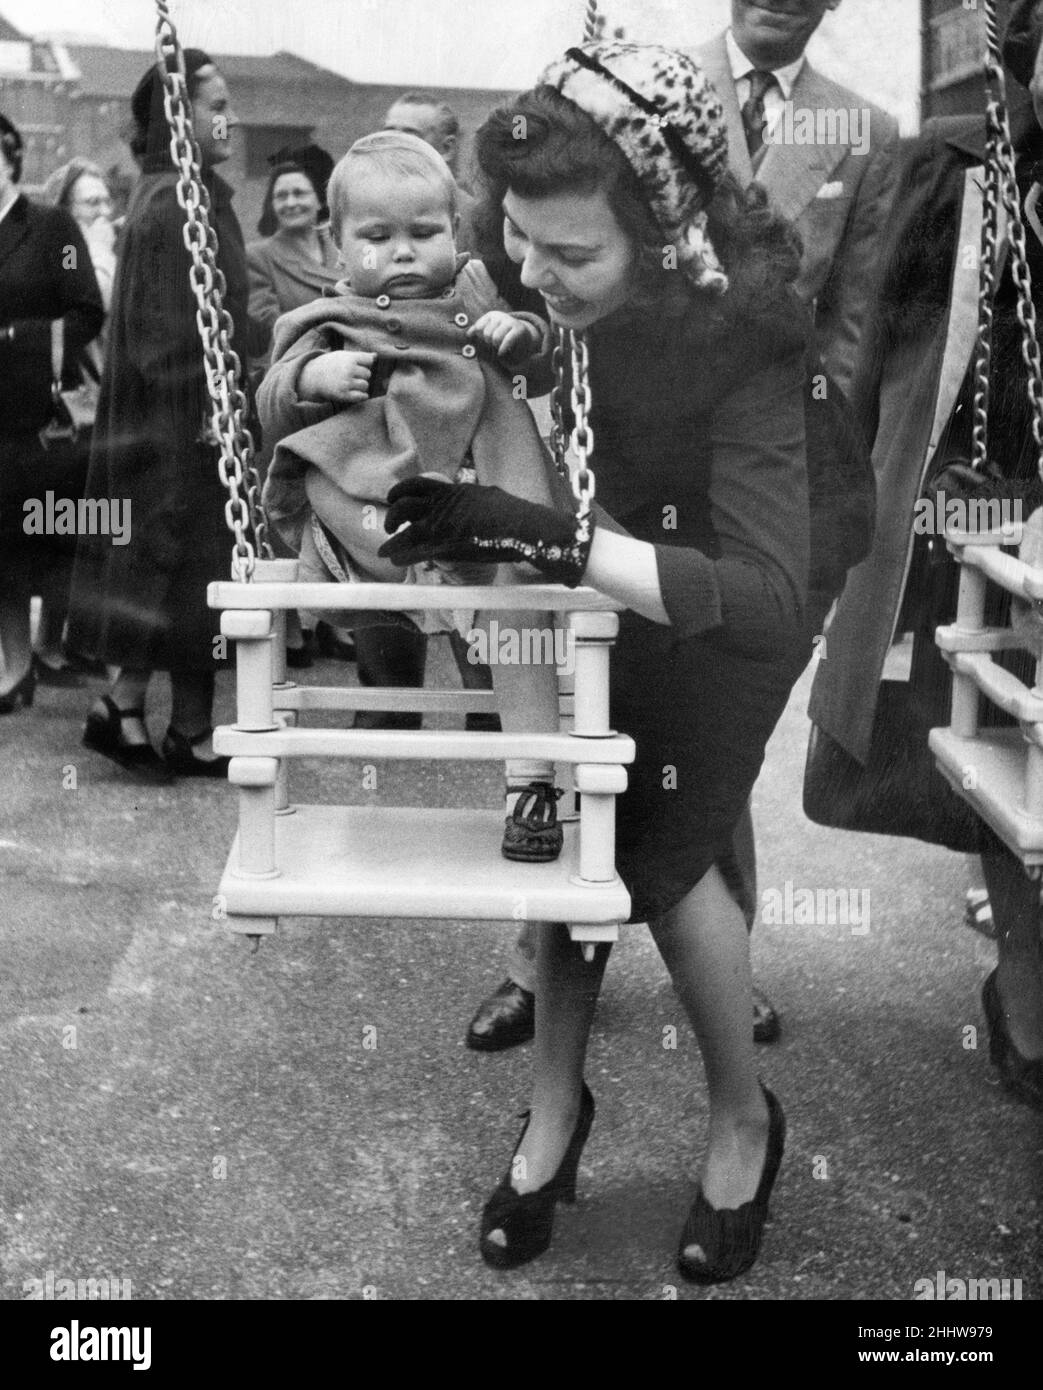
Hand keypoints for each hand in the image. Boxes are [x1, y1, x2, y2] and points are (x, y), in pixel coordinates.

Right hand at [299, 350, 376, 404]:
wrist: (314, 377)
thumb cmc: (332, 365)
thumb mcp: (344, 356)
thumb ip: (360, 356)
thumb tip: (376, 356)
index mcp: (349, 358)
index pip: (369, 361)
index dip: (365, 364)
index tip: (356, 365)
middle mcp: (348, 370)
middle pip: (368, 374)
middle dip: (362, 375)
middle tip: (351, 375)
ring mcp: (346, 383)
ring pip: (365, 385)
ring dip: (361, 386)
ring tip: (351, 383)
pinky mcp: (344, 395)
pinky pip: (362, 396)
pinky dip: (362, 395)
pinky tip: (356, 392)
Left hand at [378, 475, 593, 585]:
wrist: (522, 526)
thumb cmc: (513, 514)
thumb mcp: (489, 496)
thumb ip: (477, 498)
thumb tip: (484, 497)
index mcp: (452, 490)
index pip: (417, 485)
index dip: (401, 491)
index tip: (394, 498)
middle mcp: (442, 505)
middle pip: (403, 504)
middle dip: (392, 516)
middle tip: (389, 526)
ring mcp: (440, 524)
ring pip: (402, 530)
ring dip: (391, 540)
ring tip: (387, 550)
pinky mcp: (443, 545)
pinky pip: (412, 552)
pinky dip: (400, 557)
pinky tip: (395, 561)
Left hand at [469, 311, 540, 360]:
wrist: (523, 335)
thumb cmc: (503, 335)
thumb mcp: (489, 330)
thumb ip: (477, 332)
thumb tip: (468, 335)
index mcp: (491, 315)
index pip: (478, 328)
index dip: (480, 337)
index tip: (486, 340)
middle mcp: (500, 316)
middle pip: (486, 334)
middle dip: (489, 343)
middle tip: (494, 345)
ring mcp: (510, 321)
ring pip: (495, 338)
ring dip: (496, 346)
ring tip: (499, 347)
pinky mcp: (519, 329)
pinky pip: (507, 340)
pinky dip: (502, 349)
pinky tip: (500, 353)